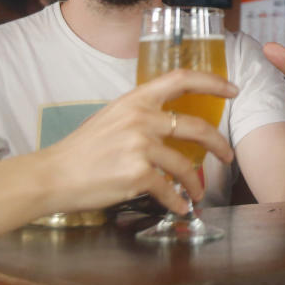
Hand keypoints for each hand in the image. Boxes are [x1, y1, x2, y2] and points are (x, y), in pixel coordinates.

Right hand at [38, 70, 236, 214]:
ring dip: (196, 183)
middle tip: (228, 155)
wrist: (52, 175)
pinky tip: (178, 206)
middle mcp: (141, 119)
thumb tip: (172, 121)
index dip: (212, 82)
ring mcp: (141, 147)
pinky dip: (177, 201)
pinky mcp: (137, 175)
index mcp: (136, 100)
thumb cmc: (82, 149)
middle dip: (219, 144)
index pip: (182, 78)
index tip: (232, 90)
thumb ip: (142, 114)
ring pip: (186, 165)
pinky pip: (169, 190)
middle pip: (197, 127)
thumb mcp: (113, 117)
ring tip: (198, 192)